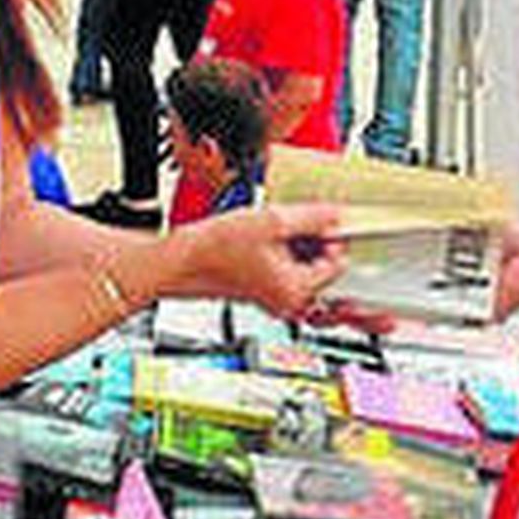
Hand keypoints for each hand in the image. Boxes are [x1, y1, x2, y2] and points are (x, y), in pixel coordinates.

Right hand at [196, 201, 346, 319]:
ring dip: (294, 245)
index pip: (338, 263)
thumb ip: (313, 218)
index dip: (330, 237)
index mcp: (297, 291)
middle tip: (289, 224)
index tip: (318, 222)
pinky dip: (279, 252)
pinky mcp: (262, 292)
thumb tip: (336, 216)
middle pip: (321, 266)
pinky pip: (284, 270)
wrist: (180, 262)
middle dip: (311, 241)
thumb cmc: (215, 250)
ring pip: (302, 266)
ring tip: (269, 232)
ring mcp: (275, 299)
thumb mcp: (273, 221)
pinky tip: (260, 240)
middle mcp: (288, 303)